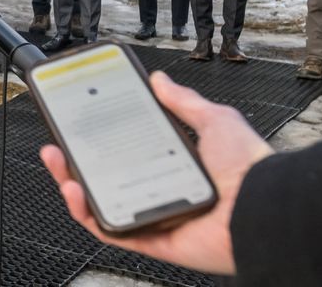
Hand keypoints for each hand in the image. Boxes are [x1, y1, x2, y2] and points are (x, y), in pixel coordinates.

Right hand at [40, 73, 271, 276]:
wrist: (264, 205)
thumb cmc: (249, 168)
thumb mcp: (214, 120)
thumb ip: (184, 102)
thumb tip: (161, 80)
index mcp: (175, 165)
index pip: (128, 152)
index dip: (100, 141)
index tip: (79, 124)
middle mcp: (163, 191)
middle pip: (108, 178)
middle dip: (76, 163)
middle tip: (57, 145)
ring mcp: (157, 216)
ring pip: (103, 205)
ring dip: (74, 187)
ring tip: (59, 166)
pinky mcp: (155, 240)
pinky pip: (114, 232)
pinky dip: (90, 214)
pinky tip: (76, 192)